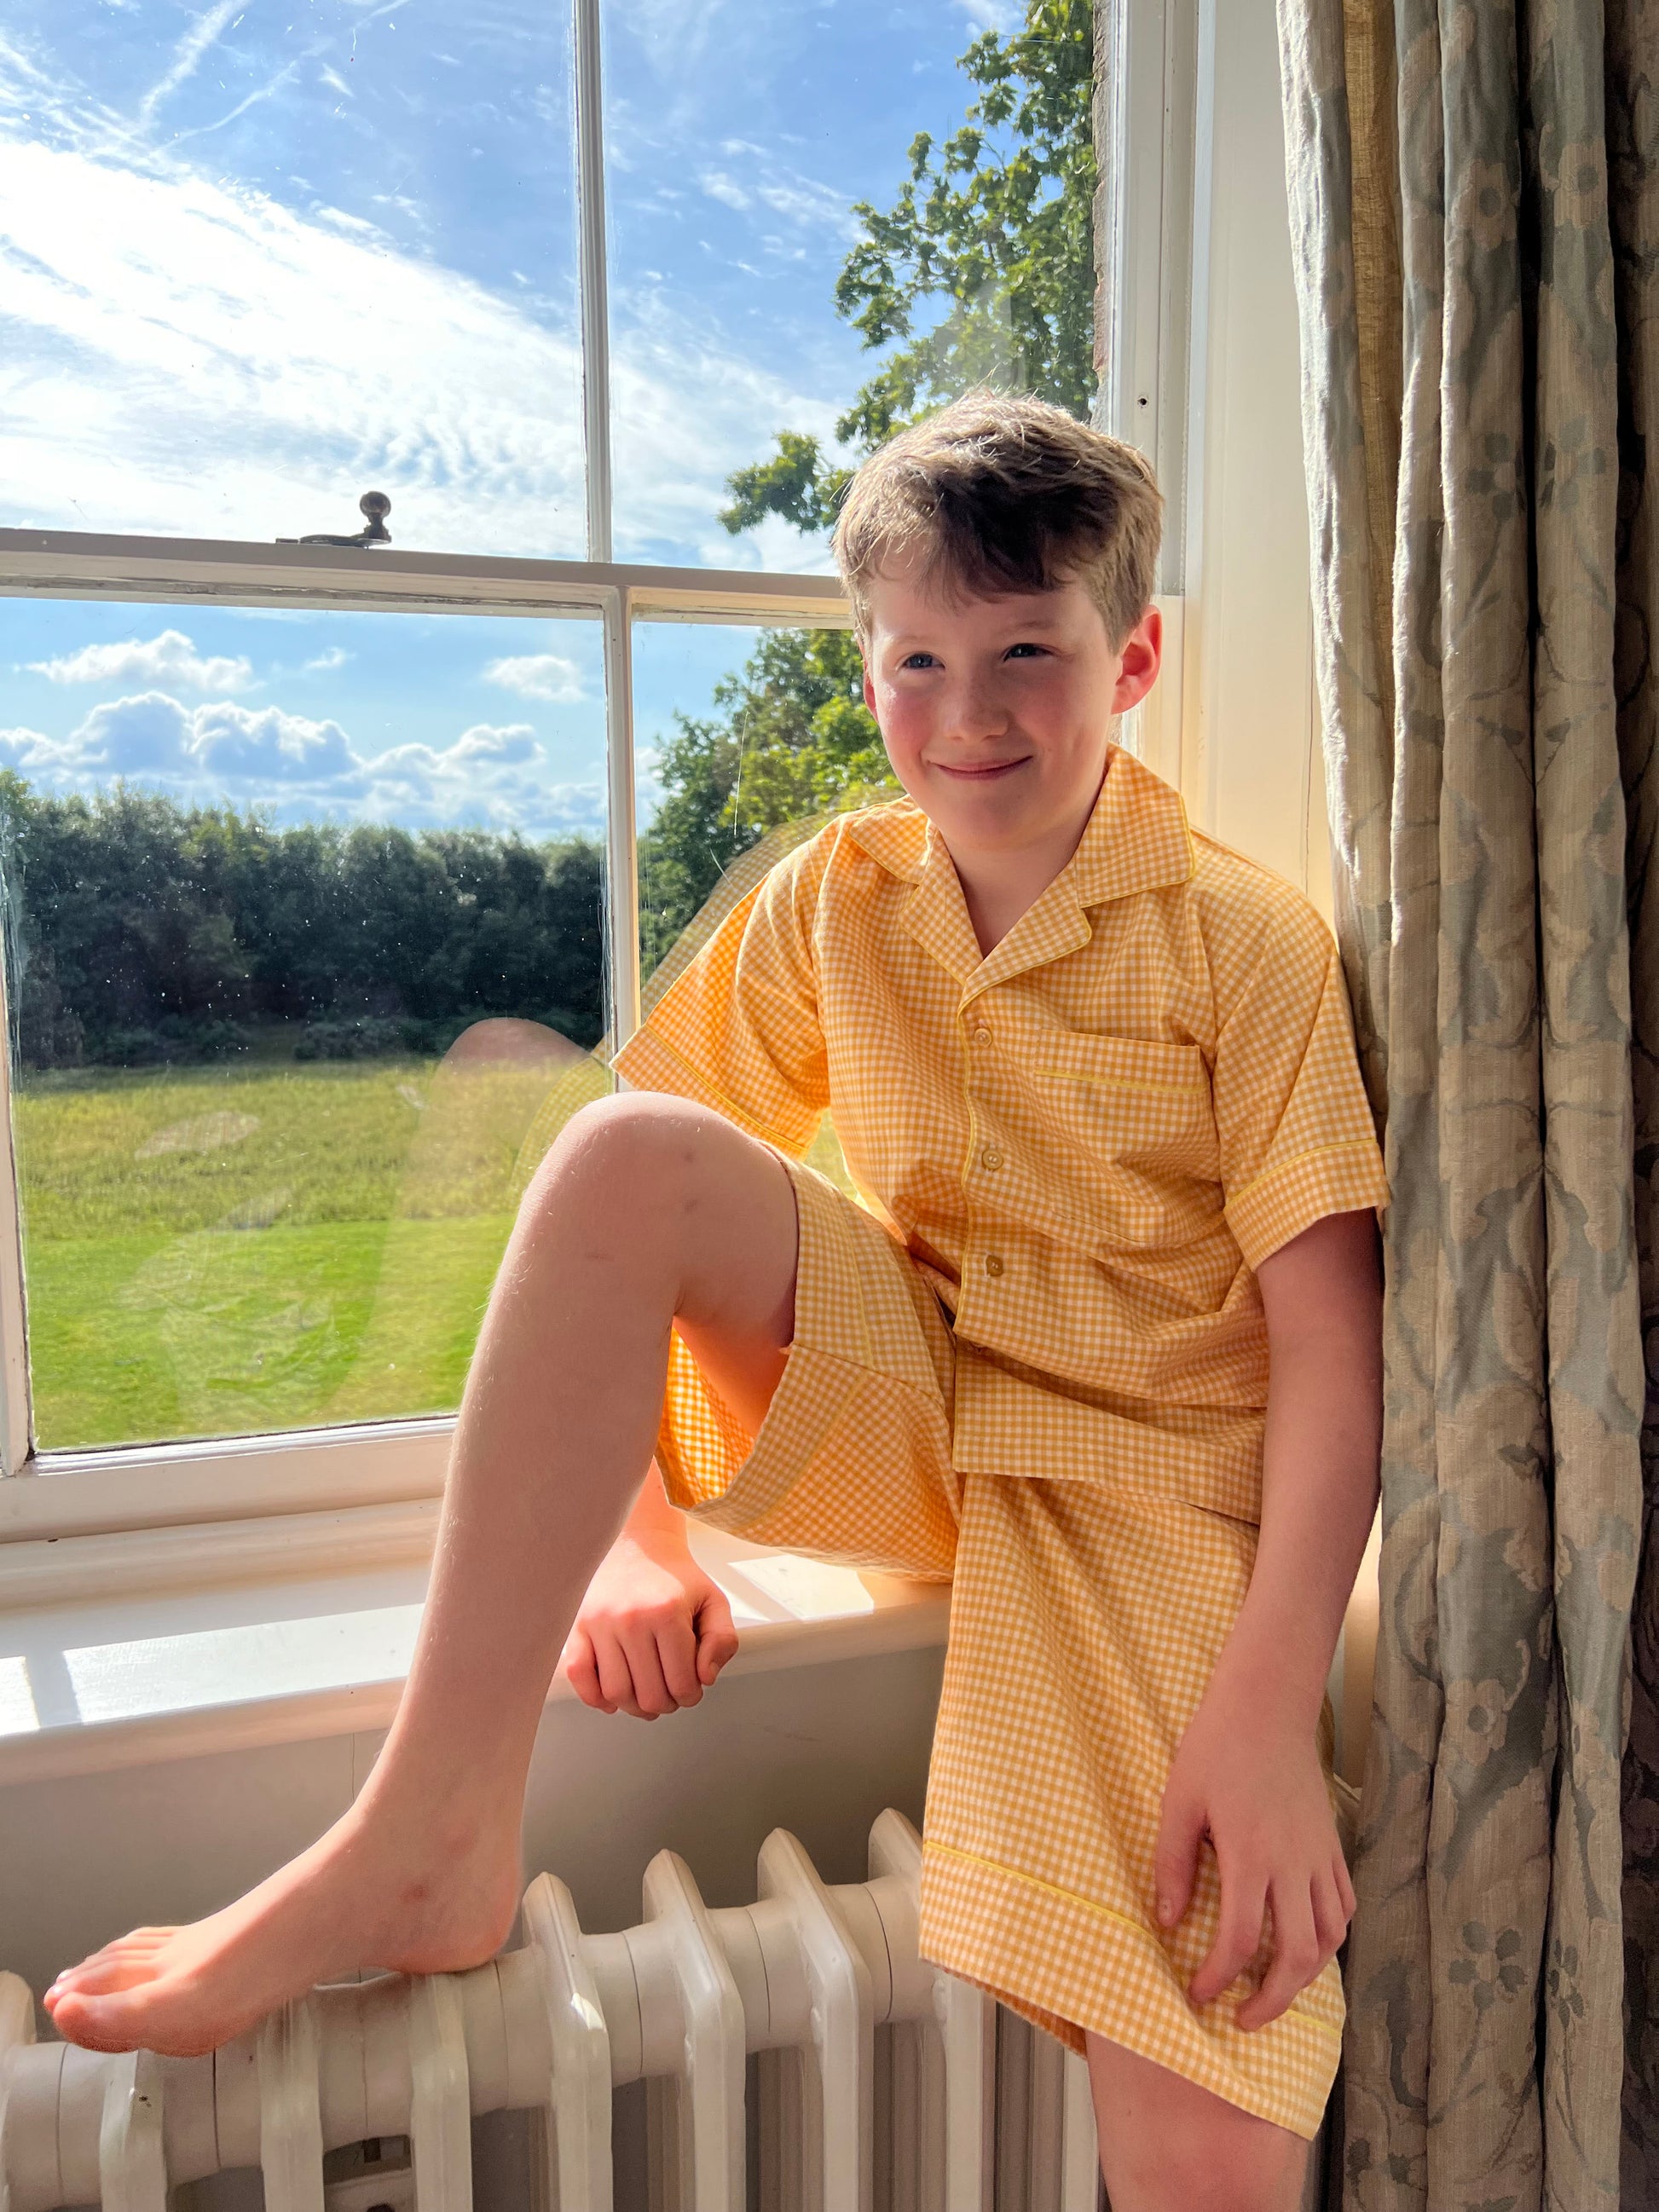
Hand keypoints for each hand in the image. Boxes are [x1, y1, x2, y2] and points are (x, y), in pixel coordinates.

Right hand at [557, 1529, 739, 1718]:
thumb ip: (723, 1640)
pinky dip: (594, 1696)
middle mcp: (632, 1618)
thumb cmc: (678, 1578)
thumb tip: (705, 1678)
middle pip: (649, 1695)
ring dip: (634, 1706)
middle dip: (665, 1704)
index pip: (682, 1683)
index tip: (691, 1689)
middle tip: (670, 1695)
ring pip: (616, 1692)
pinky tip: (611, 1696)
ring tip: (645, 1696)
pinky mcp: (579, 1626)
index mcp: (667, 1613)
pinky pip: (578, 1675)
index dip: (691, 1696)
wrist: (639, 1545)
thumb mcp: (715, 1601)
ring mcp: (601, 1623)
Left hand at [1152, 1668, 1354, 2030]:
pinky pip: (1344, 1906)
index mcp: (1250, 1856)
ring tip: (1275, 1991)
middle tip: (1243, 2019)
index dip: (1219, 1978)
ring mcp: (1319, 1856)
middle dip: (1272, 2001)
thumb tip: (1169, 1924)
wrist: (1266, 1706)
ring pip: (1330, 1938)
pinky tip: (1306, 1943)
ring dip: (1305, 1977)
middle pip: (1298, 1956)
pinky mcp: (1332, 1845)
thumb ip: (1173, 1866)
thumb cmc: (1215, 1749)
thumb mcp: (1178, 1802)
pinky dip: (1330, 1937)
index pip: (1242, 1940)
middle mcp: (1293, 1864)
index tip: (1198, 1994)